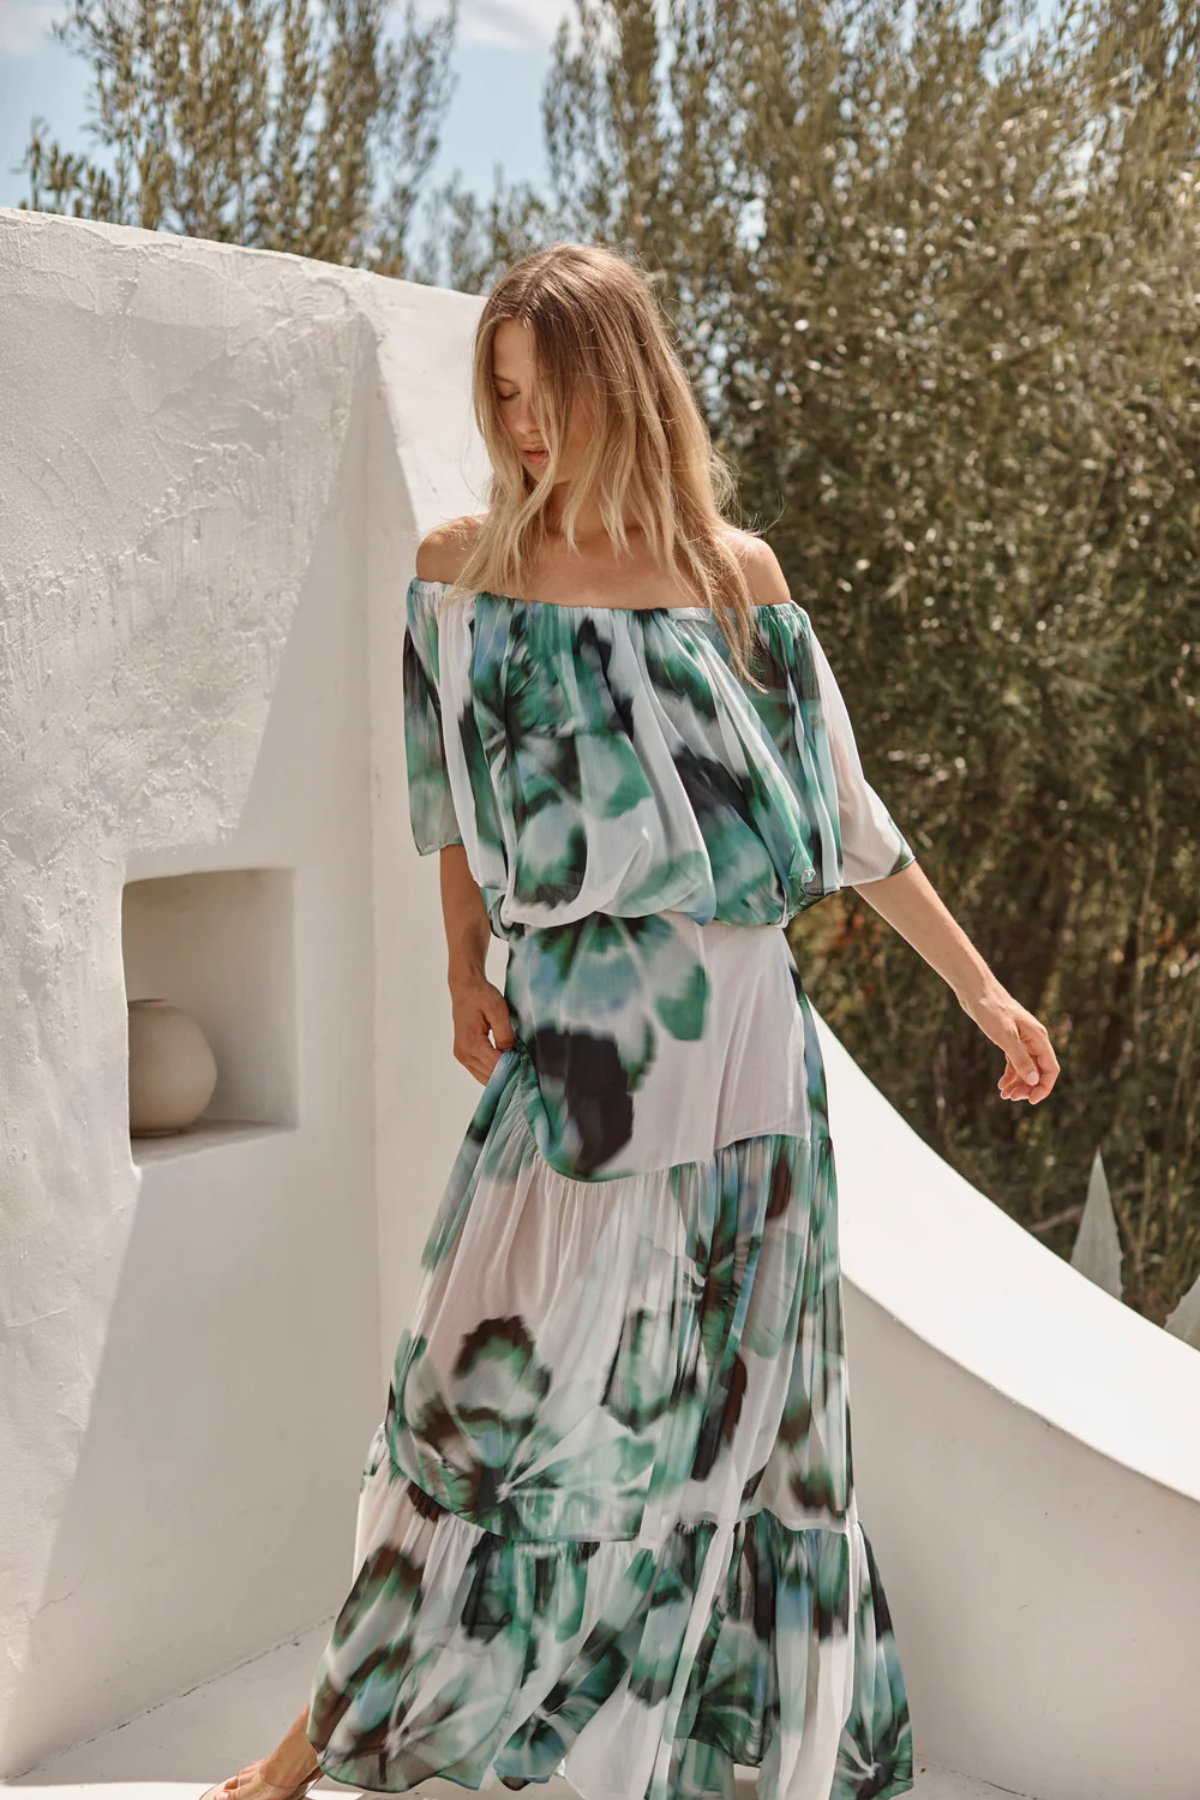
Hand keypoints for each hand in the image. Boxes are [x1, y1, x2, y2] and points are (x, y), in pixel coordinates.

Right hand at [449, 971, 515, 1082]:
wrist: (465, 989)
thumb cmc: (481, 996)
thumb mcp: (498, 1010)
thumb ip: (504, 1033)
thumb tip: (509, 1052)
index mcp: (472, 1043)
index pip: (496, 1066)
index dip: (513, 1068)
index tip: (528, 1066)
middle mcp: (464, 1053)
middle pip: (490, 1076)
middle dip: (508, 1074)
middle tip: (526, 1068)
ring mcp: (462, 1056)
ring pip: (484, 1078)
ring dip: (501, 1075)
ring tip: (517, 1067)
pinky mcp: (463, 1056)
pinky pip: (479, 1072)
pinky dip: (492, 1072)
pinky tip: (505, 1066)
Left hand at [954, 980, 1059, 1104]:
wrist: (976, 990)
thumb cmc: (991, 1009)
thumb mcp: (1005, 1036)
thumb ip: (1020, 1058)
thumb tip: (1034, 1080)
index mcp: (1039, 1038)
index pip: (1051, 1068)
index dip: (1044, 1087)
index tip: (1030, 1101)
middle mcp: (1034, 1040)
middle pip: (1039, 1071)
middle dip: (1029, 1088)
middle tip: (1011, 1098)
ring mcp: (1022, 1040)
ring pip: (1027, 1068)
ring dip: (1019, 1084)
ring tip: (1005, 1096)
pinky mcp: (1010, 1039)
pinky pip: (1015, 1062)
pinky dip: (1010, 1075)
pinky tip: (1001, 1085)